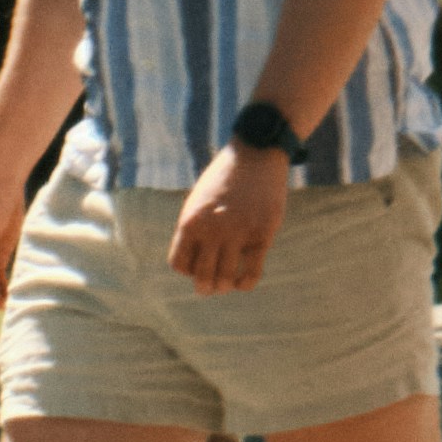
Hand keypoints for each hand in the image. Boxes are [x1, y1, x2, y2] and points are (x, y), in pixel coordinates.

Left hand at [166, 144, 288, 291]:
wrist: (256, 154)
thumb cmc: (225, 179)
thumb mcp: (198, 200)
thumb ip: (194, 228)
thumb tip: (194, 261)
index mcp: (190, 221)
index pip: (179, 264)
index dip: (188, 271)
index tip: (198, 265)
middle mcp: (212, 230)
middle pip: (201, 277)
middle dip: (206, 287)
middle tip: (212, 286)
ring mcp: (237, 233)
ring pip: (225, 279)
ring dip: (225, 287)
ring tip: (228, 284)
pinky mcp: (261, 234)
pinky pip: (251, 273)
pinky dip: (245, 284)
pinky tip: (243, 282)